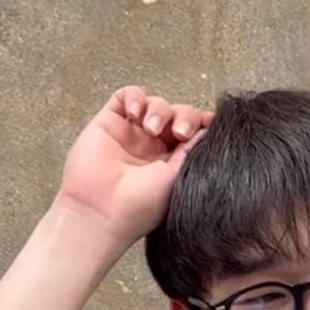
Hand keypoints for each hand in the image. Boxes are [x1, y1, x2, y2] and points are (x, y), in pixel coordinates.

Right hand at [56, 86, 214, 246]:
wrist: (100, 212)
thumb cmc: (138, 208)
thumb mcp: (178, 178)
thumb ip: (192, 150)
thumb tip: (208, 128)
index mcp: (173, 162)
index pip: (193, 132)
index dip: (201, 123)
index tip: (209, 124)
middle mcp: (153, 147)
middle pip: (177, 114)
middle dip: (183, 116)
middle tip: (180, 132)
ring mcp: (131, 134)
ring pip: (154, 103)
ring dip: (158, 109)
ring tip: (151, 128)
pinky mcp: (109, 123)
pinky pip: (125, 96)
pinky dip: (135, 97)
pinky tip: (136, 113)